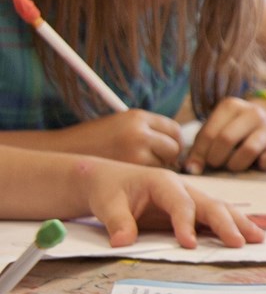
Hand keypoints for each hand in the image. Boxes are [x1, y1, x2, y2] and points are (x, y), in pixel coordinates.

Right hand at [64, 110, 181, 167]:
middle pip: (174, 147)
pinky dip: (144, 177)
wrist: (60, 152)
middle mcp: (139, 131)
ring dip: (156, 168)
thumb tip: (177, 146)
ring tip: (134, 166)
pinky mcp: (129, 169)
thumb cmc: (93, 141)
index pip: (173, 129)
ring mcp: (135, 151)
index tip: (166, 150)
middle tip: (153, 162)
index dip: (173, 141)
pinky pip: (149, 175)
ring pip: (164, 164)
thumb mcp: (121, 125)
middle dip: (169, 157)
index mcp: (137, 117)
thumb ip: (147, 131)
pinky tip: (128, 175)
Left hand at [84, 160, 264, 248]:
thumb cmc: (108, 190)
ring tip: (258, 239)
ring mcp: (191, 198)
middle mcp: (183, 188)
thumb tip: (122, 243)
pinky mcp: (192, 209)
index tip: (189, 245)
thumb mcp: (106, 204)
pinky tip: (247, 236)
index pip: (181, 204)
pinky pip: (215, 217)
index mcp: (163, 182)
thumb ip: (117, 221)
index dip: (186, 224)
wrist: (107, 181)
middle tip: (240, 243)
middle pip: (210, 204)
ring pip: (219, 209)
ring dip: (239, 224)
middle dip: (227, 224)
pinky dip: (232, 226)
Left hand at [184, 96, 265, 173]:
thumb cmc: (230, 131)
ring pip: (249, 149)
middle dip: (216, 158)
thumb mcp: (213, 132)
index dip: (199, 154)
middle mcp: (252, 112)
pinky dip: (262, 165)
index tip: (195, 167)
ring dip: (236, 164)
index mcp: (230, 106)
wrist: (263, 125)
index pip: (209, 133)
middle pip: (227, 139)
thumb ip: (200, 148)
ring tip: (232, 165)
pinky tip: (256, 163)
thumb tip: (191, 169)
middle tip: (215, 164)